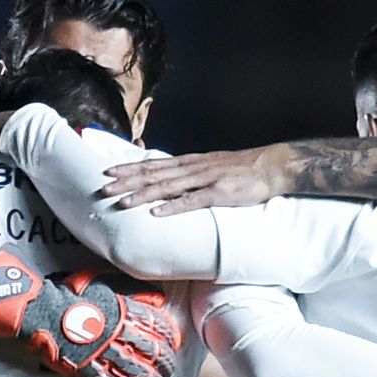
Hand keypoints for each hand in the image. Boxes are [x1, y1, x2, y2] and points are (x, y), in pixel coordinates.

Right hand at [0, 251, 182, 376]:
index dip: (170, 339)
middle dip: (165, 366)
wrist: (40, 310)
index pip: (159, 328)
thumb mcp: (105, 287)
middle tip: (167, 373)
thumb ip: (134, 295)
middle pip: (153, 354)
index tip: (174, 345)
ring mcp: (104, 355)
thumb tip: (159, 300)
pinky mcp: (89, 373)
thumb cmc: (70, 297)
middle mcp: (119, 334)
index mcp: (124, 312)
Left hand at [96, 142, 294, 215]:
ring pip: (167, 187)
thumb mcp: (211, 168)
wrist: (272, 166)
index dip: (130, 168)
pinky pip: (192, 201)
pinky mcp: (219, 193)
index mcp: (190, 162)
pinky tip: (156, 213)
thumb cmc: (242, 170)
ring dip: (143, 195)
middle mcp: (193, 168)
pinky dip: (173, 207)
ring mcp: (205, 179)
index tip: (108, 172)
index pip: (154, 164)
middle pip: (154, 174)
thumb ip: (190, 175)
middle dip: (127, 181)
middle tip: (103, 188)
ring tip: (122, 202)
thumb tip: (170, 183)